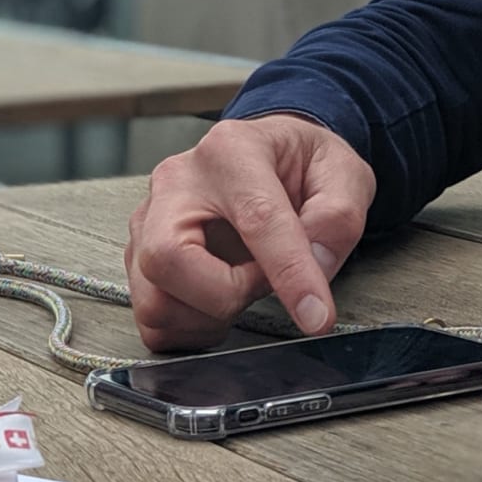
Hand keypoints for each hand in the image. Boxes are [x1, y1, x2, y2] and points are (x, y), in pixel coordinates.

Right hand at [127, 114, 374, 350]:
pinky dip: (185, 329)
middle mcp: (175, 185)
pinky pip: (149, 318)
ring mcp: (148, 223)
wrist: (265, 158)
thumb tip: (316, 266)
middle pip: (167, 260)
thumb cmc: (297, 165)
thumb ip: (338, 217)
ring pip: (151, 300)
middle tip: (260, 285)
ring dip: (204, 317)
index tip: (316, 314)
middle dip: (222, 296)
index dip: (289, 273)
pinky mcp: (138, 256)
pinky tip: (215, 307)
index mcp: (231, 152)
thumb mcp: (343, 173)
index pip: (256, 220)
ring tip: (241, 294)